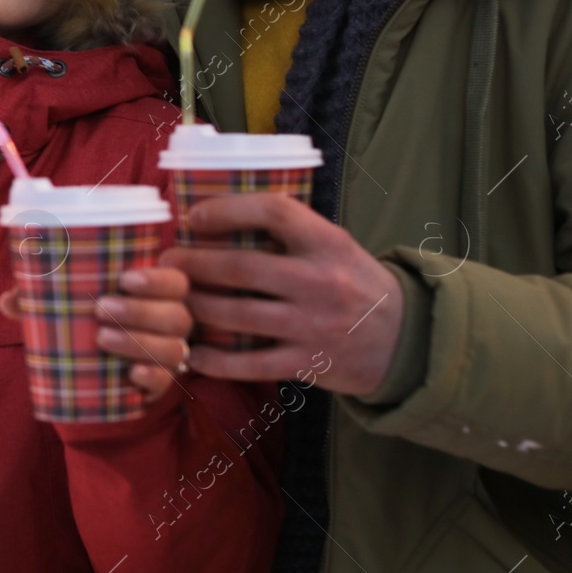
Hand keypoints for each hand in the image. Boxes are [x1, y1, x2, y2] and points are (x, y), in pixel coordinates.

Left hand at [0, 267, 192, 402]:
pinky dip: (151, 377)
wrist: (92, 368)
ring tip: (102, 338)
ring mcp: (167, 354)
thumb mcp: (64, 305)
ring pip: (173, 348)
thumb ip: (38, 298)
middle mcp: (169, 322)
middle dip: (141, 310)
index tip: (125, 278)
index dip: (158, 279)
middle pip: (177, 315)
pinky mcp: (159, 383)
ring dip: (140, 341)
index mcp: (155, 293)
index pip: (175, 280)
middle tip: (100, 309)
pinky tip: (132, 374)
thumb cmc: (84, 321)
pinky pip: (166, 383)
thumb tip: (7, 301)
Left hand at [160, 193, 404, 396]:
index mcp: (328, 242)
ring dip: (195, 307)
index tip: (193, 216)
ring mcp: (313, 325)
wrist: (406, 341)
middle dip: (193, 264)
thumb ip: (291, 232)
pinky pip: (250, 363)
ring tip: (170, 301)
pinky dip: (215, 360)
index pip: (274, 212)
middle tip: (165, 263)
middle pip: (241, 268)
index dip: (228, 209)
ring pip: (237, 315)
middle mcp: (320, 281)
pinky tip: (191, 353)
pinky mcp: (308, 363)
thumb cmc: (354, 283)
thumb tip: (220, 211)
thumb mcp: (335, 245)